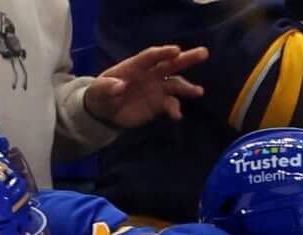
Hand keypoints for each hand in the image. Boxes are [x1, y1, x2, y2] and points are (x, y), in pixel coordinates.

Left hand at [83, 45, 207, 128]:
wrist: (105, 113)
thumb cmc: (101, 95)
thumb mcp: (98, 91)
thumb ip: (107, 87)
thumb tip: (119, 86)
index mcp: (135, 66)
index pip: (151, 56)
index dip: (163, 53)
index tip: (176, 50)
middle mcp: (150, 74)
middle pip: (171, 64)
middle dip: (186, 59)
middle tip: (204, 53)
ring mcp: (157, 89)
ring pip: (176, 84)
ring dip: (187, 87)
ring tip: (199, 92)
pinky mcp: (159, 104)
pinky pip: (171, 104)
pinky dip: (175, 109)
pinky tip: (177, 116)